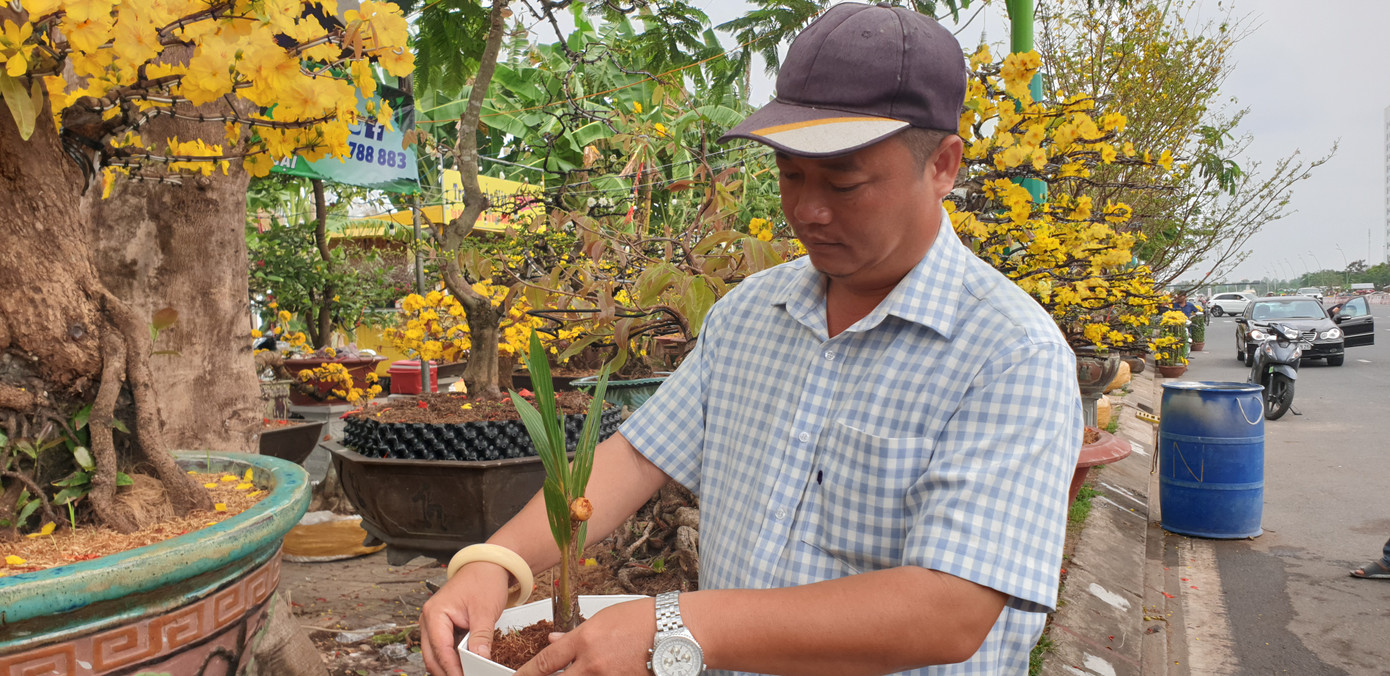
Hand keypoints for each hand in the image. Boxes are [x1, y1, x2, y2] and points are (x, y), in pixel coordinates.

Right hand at [420, 561, 510, 675]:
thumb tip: (479, 660)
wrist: (488, 566)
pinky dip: (452, 659)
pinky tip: (465, 666)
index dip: (452, 669)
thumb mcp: (485, 611)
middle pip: (432, 656)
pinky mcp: (442, 627)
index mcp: (435, 613)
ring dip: (449, 666)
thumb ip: (481, 637)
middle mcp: (429, 619)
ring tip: (466, 673)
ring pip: (436, 654)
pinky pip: (443, 648)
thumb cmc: (484, 581)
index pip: (440, 650)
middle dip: (447, 671)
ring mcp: (434, 624)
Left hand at [512, 596, 656, 675]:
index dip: (527, 674)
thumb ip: (575, 633)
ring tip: (581, 671)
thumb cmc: (644, 618)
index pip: (545, 663)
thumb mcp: (604, 618)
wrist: (677, 631)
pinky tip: (598, 674)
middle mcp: (593, 664)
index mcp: (584, 640)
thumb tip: (553, 640)